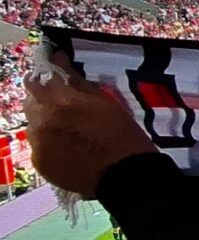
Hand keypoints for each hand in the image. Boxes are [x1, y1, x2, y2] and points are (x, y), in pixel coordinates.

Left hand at [22, 56, 156, 197]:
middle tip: (66, 103)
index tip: (58, 72)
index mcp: (61, 103)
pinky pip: (39, 145)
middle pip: (31, 100)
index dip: (48, 74)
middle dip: (46, 98)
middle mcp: (42, 122)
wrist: (127, 177)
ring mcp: (38, 144)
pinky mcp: (40, 163)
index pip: (38, 78)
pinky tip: (70, 147)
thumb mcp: (106, 102)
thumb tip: (60, 62)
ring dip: (46, 120)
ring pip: (34, 123)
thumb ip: (77, 82)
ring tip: (69, 128)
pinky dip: (50, 142)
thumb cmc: (124, 135)